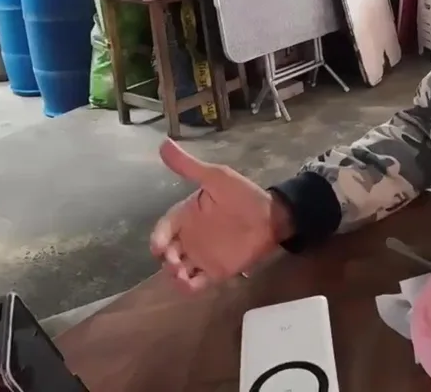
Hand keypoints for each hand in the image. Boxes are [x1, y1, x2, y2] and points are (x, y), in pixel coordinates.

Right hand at [149, 140, 293, 292]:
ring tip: (180, 274)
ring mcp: (202, 255)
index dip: (159, 237)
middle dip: (166, 258)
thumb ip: (189, 166)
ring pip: (179, 269)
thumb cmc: (244, 195)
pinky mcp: (215, 270)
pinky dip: (189, 287)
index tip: (158, 245)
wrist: (273, 215)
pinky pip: (197, 282)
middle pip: (168, 252)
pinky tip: (189, 284)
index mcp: (187, 215)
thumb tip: (164, 143)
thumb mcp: (216, 177)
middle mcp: (190, 237)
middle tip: (173, 261)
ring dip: (174, 274)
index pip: (165, 228)